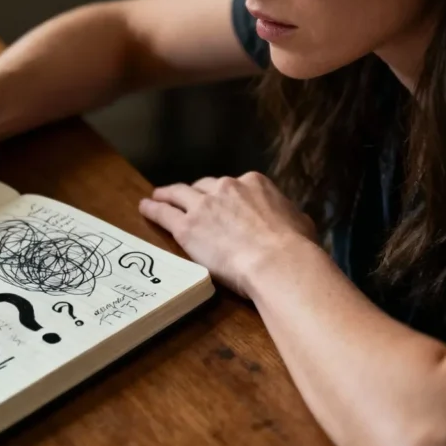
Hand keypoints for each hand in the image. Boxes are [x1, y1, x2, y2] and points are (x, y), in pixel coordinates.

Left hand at [138, 171, 318, 296]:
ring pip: (178, 194)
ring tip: (157, 196)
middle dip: (196, 193)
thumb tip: (291, 221)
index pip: (234, 185)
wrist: (278, 262)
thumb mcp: (300, 221)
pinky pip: (164, 213)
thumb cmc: (296, 247)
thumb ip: (287, 215)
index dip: (226, 196)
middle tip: (188, 200)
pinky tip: (145, 207)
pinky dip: (153, 209)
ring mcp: (204, 206)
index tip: (223, 204)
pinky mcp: (187, 227)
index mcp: (254, 183)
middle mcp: (226, 187)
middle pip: (204, 186)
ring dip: (166, 194)